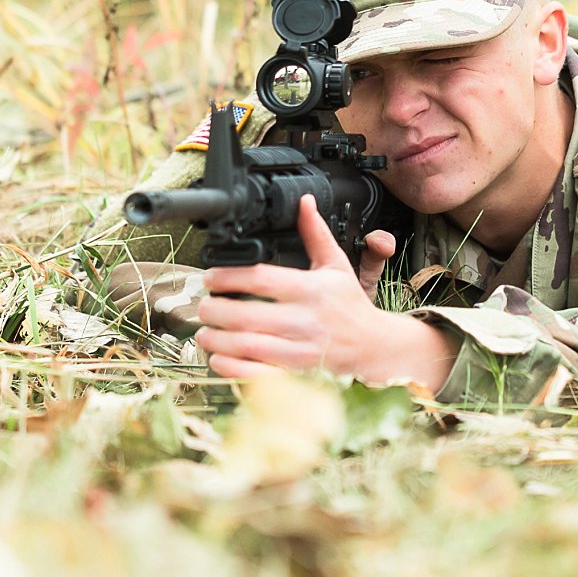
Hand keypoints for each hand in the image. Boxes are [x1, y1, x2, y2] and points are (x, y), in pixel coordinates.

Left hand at [195, 195, 455, 389]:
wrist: (374, 348)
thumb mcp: (336, 265)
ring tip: (205, 331)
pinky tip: (219, 357)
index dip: (227, 277)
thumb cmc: (350, 305)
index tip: (210, 277)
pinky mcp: (295, 375)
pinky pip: (255, 374)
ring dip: (216, 339)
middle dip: (214, 310)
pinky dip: (230, 368)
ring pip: (246, 346)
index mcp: (310, 289)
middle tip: (203, 305)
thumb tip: (304, 201)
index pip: (260, 278)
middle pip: (246, 314)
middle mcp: (304, 320)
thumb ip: (315, 234)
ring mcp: (299, 351)